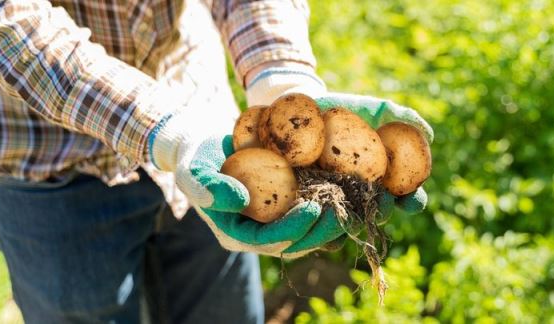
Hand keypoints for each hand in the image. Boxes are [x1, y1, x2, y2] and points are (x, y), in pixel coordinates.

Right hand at [148, 107, 345, 256]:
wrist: (207, 146)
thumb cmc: (196, 158)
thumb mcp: (193, 170)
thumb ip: (208, 187)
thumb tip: (240, 200)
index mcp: (236, 233)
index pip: (268, 240)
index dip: (293, 229)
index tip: (314, 208)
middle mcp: (259, 234)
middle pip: (296, 241)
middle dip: (323, 230)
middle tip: (346, 211)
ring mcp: (275, 222)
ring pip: (310, 231)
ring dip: (336, 222)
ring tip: (361, 205)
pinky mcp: (289, 207)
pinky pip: (315, 213)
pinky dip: (336, 205)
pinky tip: (358, 195)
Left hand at [246, 65, 433, 215]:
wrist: (302, 108)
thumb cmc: (344, 109)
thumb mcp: (372, 108)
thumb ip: (400, 116)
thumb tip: (427, 133)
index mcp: (383, 180)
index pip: (406, 197)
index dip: (413, 201)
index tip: (414, 199)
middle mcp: (361, 196)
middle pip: (376, 212)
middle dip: (382, 210)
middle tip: (383, 203)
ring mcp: (333, 202)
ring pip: (345, 221)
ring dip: (350, 220)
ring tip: (349, 212)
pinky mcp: (304, 204)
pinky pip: (309, 221)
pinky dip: (312, 221)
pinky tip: (311, 214)